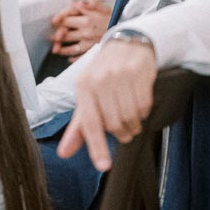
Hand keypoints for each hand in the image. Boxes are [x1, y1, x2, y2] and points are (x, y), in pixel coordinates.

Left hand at [50, 0, 111, 58]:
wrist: (128, 31)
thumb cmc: (115, 17)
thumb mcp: (103, 6)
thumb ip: (89, 4)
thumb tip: (76, 4)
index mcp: (87, 19)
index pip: (67, 19)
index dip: (58, 19)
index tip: (54, 21)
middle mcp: (86, 32)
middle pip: (66, 34)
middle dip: (57, 35)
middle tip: (51, 37)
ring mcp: (89, 43)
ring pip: (71, 48)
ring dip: (62, 49)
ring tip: (55, 49)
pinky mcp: (94, 51)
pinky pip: (81, 57)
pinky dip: (73, 59)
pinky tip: (68, 58)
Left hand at [57, 37, 156, 170]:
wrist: (127, 44)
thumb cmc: (104, 74)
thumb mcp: (87, 96)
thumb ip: (78, 127)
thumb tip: (64, 153)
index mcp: (83, 87)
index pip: (89, 123)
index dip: (96, 147)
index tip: (103, 166)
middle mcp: (100, 80)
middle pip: (114, 124)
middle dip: (122, 134)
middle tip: (124, 131)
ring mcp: (121, 75)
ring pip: (131, 117)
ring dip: (134, 125)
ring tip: (132, 119)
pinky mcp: (139, 73)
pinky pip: (145, 106)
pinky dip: (144, 112)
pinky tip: (139, 104)